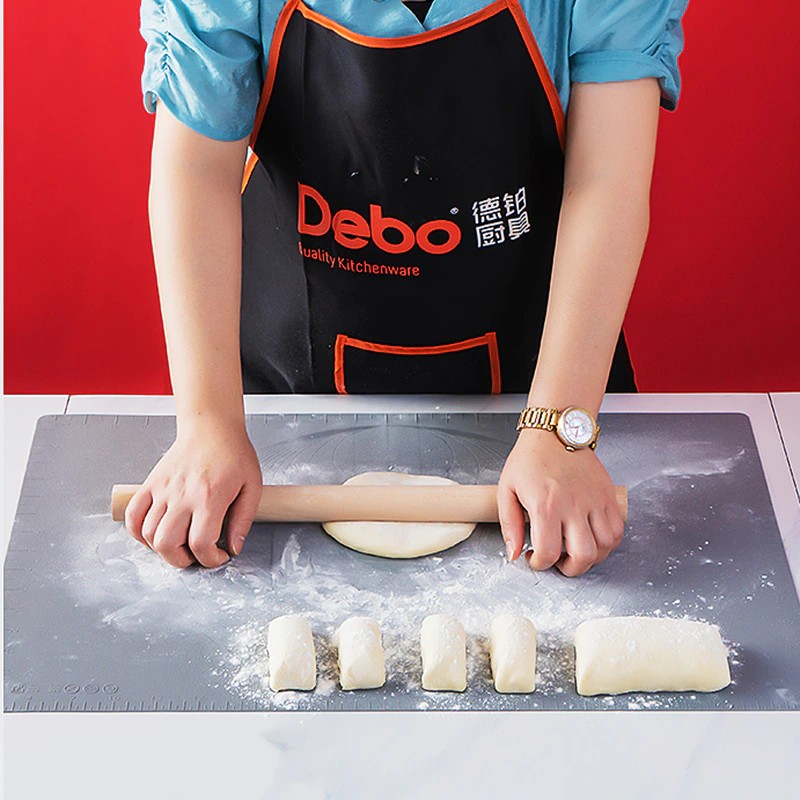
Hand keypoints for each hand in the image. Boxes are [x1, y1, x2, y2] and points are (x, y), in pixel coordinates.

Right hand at [124, 419, 262, 567]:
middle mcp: (183, 495)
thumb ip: (243, 520)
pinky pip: (133, 515)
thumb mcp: (252, 486)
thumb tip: (235, 547)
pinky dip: (138, 532)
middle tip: (195, 555)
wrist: (211, 427)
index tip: (219, 555)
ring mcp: (163, 490)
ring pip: (148, 533)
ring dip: (162, 549)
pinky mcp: (150, 484)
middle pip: (168, 544)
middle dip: (182, 561)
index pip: (200, 543)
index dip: (210, 559)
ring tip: (180, 544)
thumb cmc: (234, 453)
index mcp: (210, 497)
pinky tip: (154, 534)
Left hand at [497, 429, 623, 576]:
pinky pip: (618, 530)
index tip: (534, 557)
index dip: (540, 564)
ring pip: (606, 546)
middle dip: (570, 569)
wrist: (556, 431)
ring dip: (592, 557)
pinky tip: (592, 537)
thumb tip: (514, 552)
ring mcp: (595, 500)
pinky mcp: (608, 496)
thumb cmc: (530, 458)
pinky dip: (608, 542)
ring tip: (575, 550)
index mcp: (546, 504)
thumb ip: (510, 524)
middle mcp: (574, 505)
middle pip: (583, 556)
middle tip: (559, 561)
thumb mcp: (507, 489)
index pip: (549, 552)